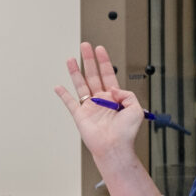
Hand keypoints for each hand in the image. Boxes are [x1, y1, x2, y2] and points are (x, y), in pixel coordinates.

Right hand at [53, 43, 146, 169]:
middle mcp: (101, 100)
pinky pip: (70, 103)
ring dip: (75, 71)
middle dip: (89, 59)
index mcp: (114, 98)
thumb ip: (127, 94)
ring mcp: (90, 107)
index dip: (104, 61)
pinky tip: (58, 87)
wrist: (115, 148)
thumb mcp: (136, 108)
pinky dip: (63, 95)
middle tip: (84, 46)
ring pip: (80, 84)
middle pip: (93, 75)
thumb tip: (112, 88)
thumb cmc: (127, 133)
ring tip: (71, 58)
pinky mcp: (80, 116)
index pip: (108, 74)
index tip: (99, 49)